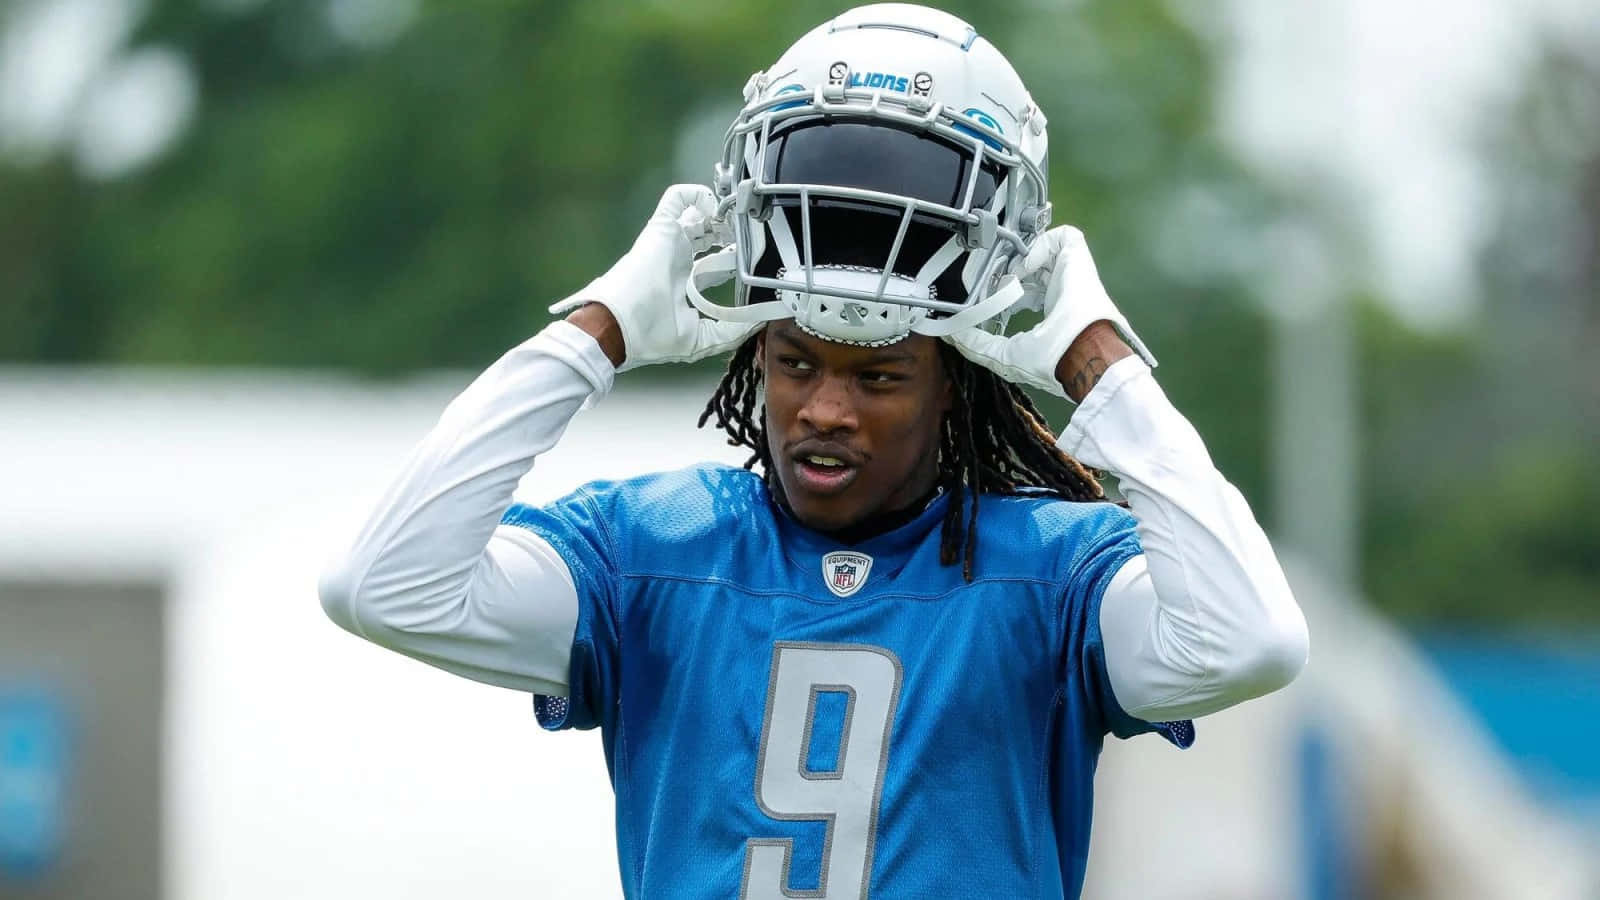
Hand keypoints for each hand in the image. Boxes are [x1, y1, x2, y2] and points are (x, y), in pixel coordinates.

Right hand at [549, 185, 757, 371]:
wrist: (620, 326)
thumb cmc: (650, 335)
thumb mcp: (700, 339)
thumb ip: (731, 330)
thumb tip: (758, 323)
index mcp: (684, 281)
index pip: (714, 262)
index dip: (734, 258)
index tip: (753, 261)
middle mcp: (678, 257)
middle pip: (710, 234)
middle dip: (732, 232)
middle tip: (750, 238)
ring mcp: (669, 241)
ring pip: (697, 213)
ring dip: (720, 212)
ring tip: (738, 221)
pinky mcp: (661, 227)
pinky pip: (677, 197)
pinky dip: (697, 194)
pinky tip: (716, 210)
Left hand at [941, 226, 1155, 398]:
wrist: (1080, 351)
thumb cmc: (1052, 359)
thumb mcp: (1005, 356)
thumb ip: (978, 345)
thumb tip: (954, 336)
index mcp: (1049, 313)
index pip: (1026, 292)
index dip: (1005, 289)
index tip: (989, 292)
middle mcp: (1061, 291)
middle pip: (1033, 268)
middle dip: (1009, 270)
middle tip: (994, 279)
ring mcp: (1072, 274)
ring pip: (1045, 250)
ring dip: (1022, 257)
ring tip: (1008, 273)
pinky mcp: (1079, 258)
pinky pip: (1062, 236)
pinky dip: (1041, 245)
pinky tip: (1026, 266)